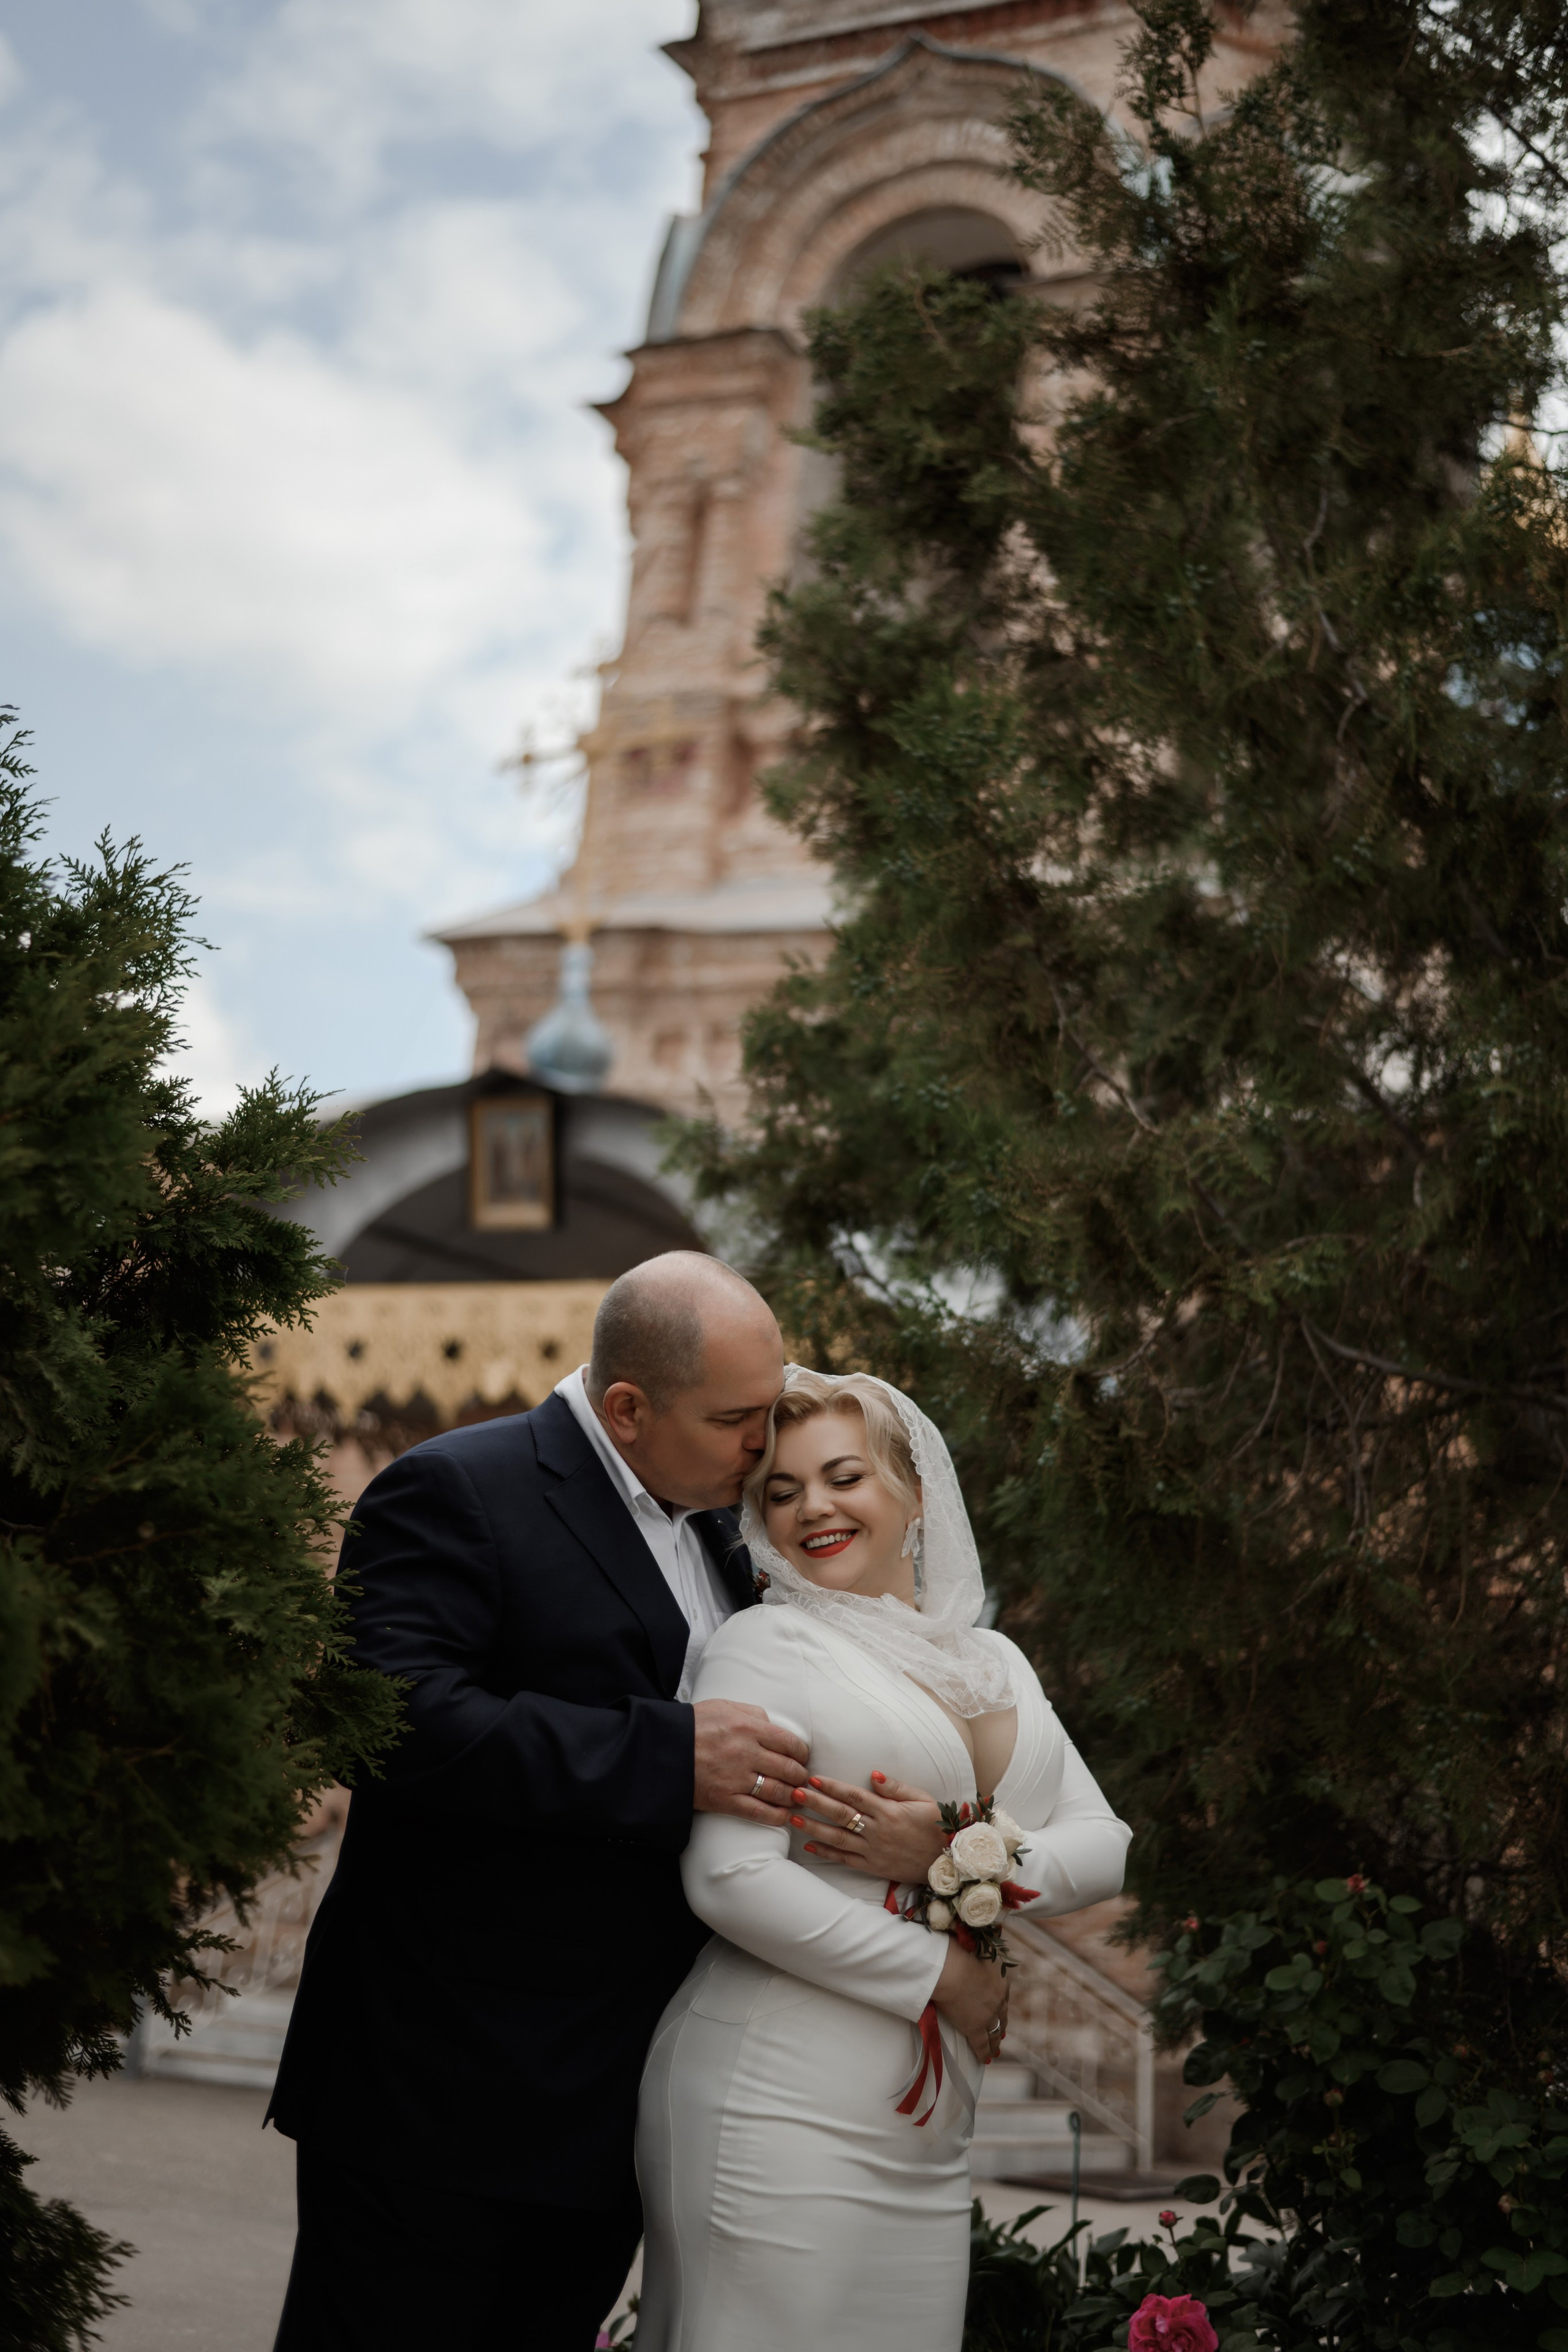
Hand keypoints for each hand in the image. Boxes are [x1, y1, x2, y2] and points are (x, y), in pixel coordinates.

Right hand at [692, 1700, 809, 1824]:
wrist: (662, 1748)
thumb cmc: (693, 1725)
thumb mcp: (724, 1707)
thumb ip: (752, 1713)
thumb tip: (772, 1724)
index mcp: (748, 1728)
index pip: (790, 1743)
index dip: (802, 1753)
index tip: (802, 1758)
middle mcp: (746, 1754)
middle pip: (789, 1769)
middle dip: (801, 1776)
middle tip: (802, 1779)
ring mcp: (736, 1779)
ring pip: (778, 1792)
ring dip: (793, 1796)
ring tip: (796, 1797)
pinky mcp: (725, 1800)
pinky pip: (759, 1812)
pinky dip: (777, 1816)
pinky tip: (784, 1815)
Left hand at [789, 1771, 946, 1882]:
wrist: (946, 1860)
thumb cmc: (934, 1826)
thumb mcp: (922, 1799)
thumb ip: (896, 1787)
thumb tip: (872, 1774)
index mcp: (889, 1811)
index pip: (854, 1796)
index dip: (832, 1786)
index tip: (813, 1778)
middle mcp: (877, 1831)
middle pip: (841, 1815)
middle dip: (816, 1803)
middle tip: (794, 1793)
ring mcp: (873, 1850)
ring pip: (838, 1838)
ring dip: (814, 1827)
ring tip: (793, 1819)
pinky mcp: (873, 1866)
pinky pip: (846, 1859)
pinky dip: (827, 1852)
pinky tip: (810, 1845)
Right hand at [931, 1940, 1009, 2064]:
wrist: (951, 1969)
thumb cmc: (959, 1952)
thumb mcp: (976, 1948)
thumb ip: (979, 1952)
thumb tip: (977, 1943)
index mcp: (1000, 1979)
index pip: (1003, 1995)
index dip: (1002, 2004)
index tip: (1001, 2009)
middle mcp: (998, 1999)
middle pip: (1002, 2015)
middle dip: (1001, 2023)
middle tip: (1001, 2032)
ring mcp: (988, 2015)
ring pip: (995, 2032)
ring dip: (996, 2040)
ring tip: (996, 2048)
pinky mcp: (974, 2028)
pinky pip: (982, 2044)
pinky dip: (985, 2052)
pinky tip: (986, 2059)